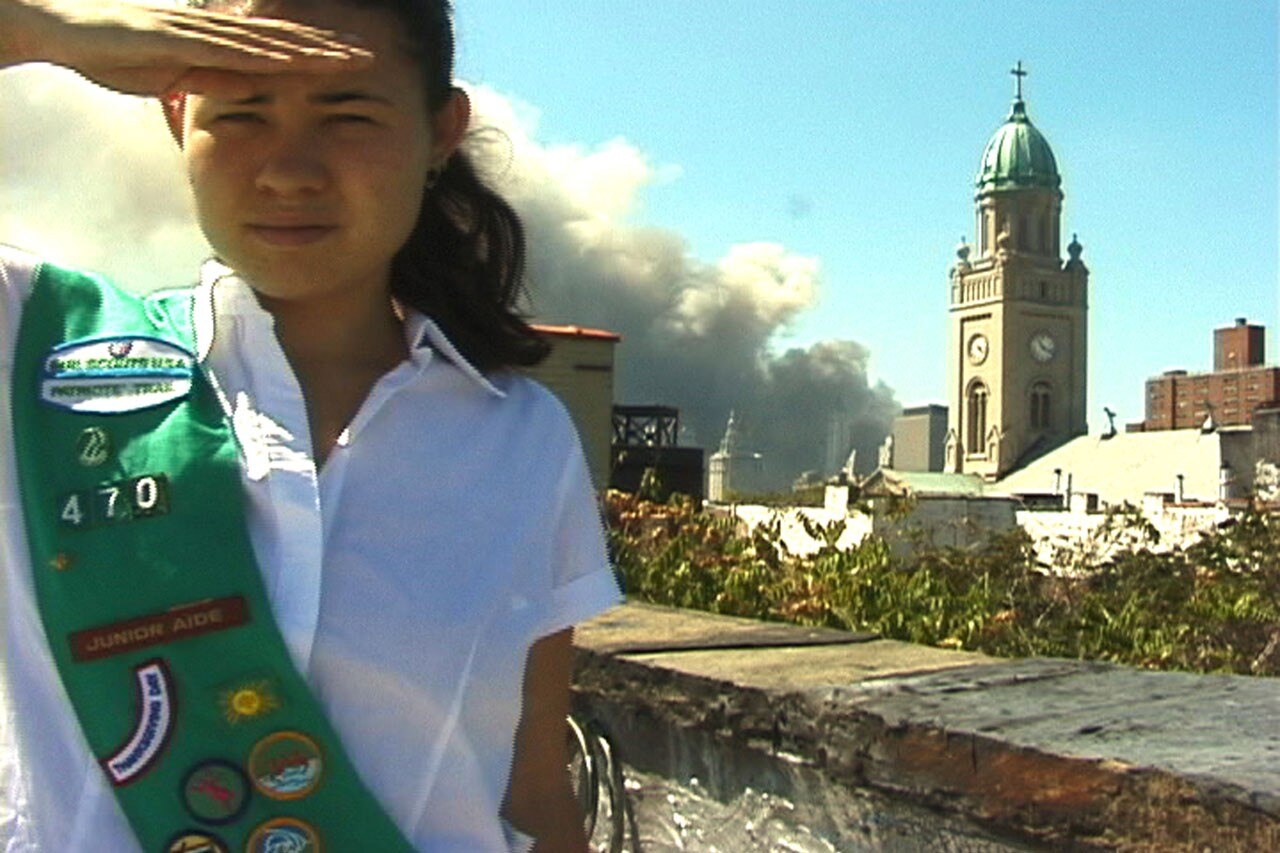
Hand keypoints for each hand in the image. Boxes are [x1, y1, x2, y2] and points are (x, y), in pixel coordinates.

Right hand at [4, 0, 372, 97]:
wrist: (64, 31)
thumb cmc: (117, 54)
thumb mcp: (177, 75)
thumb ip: (213, 79)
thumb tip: (251, 88)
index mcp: (219, 40)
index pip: (279, 45)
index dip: (317, 52)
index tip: (354, 61)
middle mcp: (215, 29)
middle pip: (283, 37)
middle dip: (327, 46)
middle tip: (370, 55)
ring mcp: (197, 30)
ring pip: (264, 40)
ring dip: (306, 49)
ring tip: (344, 58)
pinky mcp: (176, 39)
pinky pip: (226, 48)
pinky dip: (259, 54)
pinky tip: (288, 59)